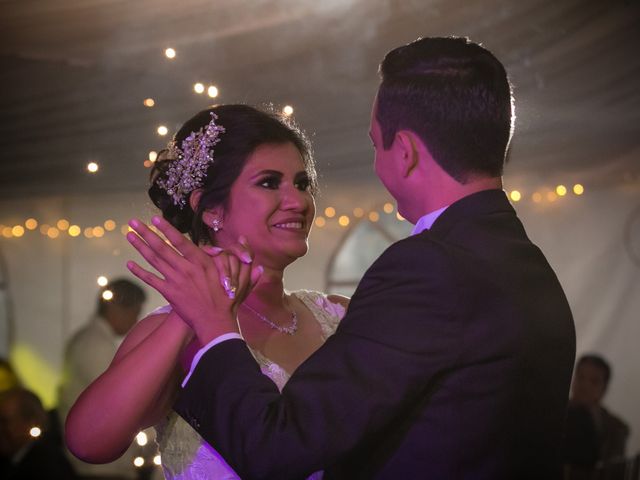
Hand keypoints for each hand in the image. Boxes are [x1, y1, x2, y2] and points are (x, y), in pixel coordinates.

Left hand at [125, 216, 260, 342]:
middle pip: (162, 248)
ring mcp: (176, 280)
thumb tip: (245, 238)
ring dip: (140, 247)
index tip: (155, 219)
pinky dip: (139, 271)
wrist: (216, 321)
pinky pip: (151, 280)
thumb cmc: (229, 299)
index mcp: (202, 262)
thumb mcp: (239, 275)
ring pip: (154, 260)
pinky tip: (129, 263)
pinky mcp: (169, 293)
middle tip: (133, 222)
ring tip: (129, 235)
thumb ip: (241, 256)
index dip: (167, 229)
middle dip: (146, 233)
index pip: (181, 241)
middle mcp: (186, 268)